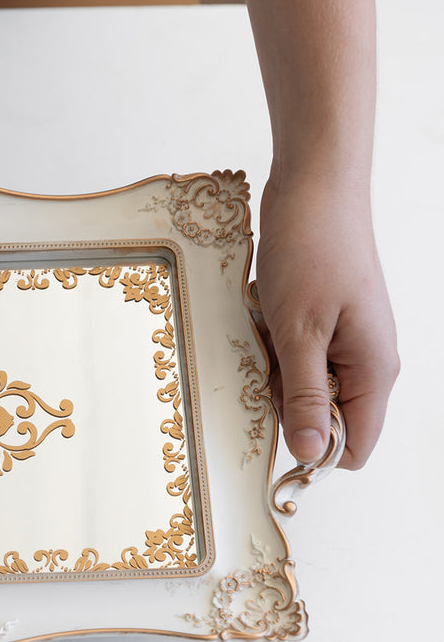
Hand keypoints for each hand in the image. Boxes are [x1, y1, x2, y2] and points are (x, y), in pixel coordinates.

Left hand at [255, 175, 398, 469]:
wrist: (314, 187)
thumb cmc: (311, 251)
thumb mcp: (299, 331)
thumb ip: (305, 396)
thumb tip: (309, 455)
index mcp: (374, 370)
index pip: (352, 445)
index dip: (312, 446)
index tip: (272, 422)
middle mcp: (366, 360)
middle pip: (321, 413)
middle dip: (284, 394)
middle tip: (269, 351)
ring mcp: (344, 337)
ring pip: (300, 378)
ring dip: (274, 360)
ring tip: (268, 321)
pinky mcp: (321, 317)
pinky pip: (291, 348)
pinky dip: (272, 335)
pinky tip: (266, 305)